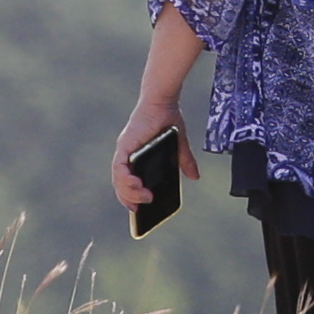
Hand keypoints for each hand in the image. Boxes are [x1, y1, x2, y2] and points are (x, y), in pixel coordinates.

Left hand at [107, 98, 181, 219]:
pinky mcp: (124, 145)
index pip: (128, 182)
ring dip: (129, 192)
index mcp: (136, 156)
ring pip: (118, 179)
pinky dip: (125, 179)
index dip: (131, 197)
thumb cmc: (168, 119)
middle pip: (121, 184)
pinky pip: (119, 167)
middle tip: (141, 211)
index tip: (138, 212)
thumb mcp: (179, 146)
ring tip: (144, 199)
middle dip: (129, 199)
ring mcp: (124, 151)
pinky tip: (136, 185)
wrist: (164, 101)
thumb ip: (185, 162)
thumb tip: (195, 177)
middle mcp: (126, 155)